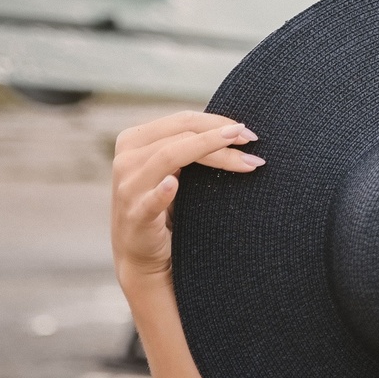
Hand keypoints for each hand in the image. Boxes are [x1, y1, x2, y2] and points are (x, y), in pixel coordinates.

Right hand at [111, 111, 263, 278]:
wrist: (142, 256)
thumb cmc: (166, 208)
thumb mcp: (173, 171)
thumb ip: (189, 147)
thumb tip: (235, 129)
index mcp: (134, 140)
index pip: (182, 121)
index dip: (216, 121)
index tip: (246, 131)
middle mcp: (127, 159)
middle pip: (181, 135)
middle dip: (220, 137)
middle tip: (252, 141)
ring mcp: (129, 187)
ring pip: (171, 156)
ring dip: (214, 156)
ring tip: (245, 161)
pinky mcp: (135, 216)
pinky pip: (150, 201)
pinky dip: (162, 192)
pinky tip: (172, 185)